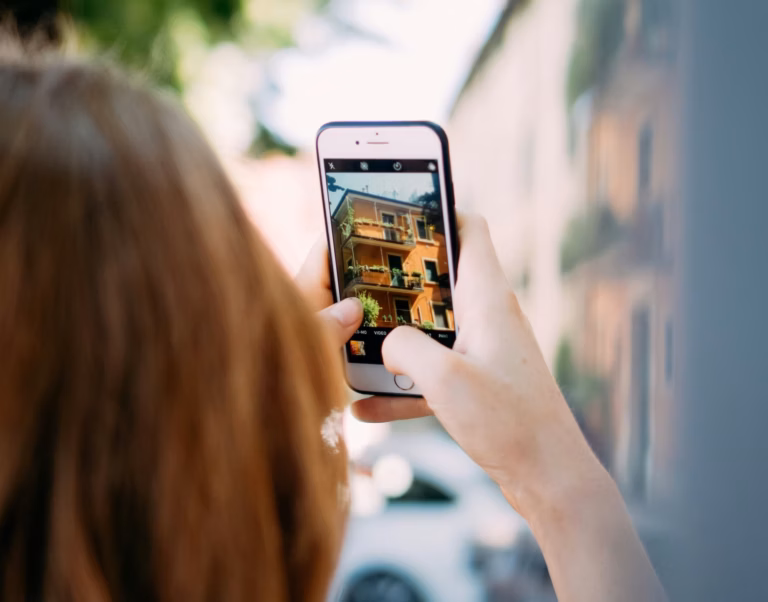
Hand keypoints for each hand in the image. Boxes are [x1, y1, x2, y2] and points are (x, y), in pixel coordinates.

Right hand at [300, 227, 663, 601]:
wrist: (548, 477)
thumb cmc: (509, 423)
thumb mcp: (445, 380)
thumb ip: (403, 348)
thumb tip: (385, 342)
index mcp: (488, 299)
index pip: (470, 230)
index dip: (438, 212)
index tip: (400, 214)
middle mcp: (488, 317)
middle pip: (439, 279)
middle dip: (398, 281)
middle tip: (357, 282)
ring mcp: (483, 350)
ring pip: (429, 328)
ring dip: (394, 337)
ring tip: (353, 345)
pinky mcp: (478, 382)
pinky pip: (432, 372)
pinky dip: (402, 383)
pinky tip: (364, 405)